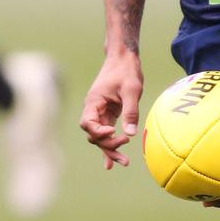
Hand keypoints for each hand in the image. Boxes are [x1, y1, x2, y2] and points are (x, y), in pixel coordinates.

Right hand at [80, 53, 143, 169]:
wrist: (125, 58)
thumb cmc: (126, 71)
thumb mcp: (131, 90)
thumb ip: (130, 111)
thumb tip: (131, 133)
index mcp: (94, 101)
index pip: (88, 123)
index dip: (98, 132)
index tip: (113, 133)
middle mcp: (94, 109)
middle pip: (94, 134)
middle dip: (107, 145)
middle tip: (124, 152)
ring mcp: (101, 112)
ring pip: (100, 136)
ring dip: (110, 149)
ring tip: (124, 162)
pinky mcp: (109, 114)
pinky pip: (107, 133)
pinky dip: (110, 145)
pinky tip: (112, 162)